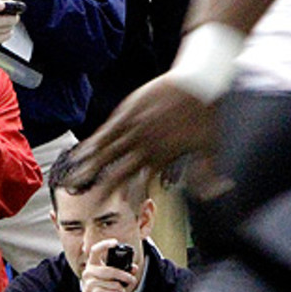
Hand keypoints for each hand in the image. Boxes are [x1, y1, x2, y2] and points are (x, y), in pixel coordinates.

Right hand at [69, 75, 217, 198]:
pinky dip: (92, 143)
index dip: (130, 197)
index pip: (142, 183)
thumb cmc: (207, 116)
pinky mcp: (127, 111)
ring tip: (75, 180)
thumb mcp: (211, 149)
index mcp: (162, 157)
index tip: (121, 207)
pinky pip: (106, 131)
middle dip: (104, 190)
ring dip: (90, 168)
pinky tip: (80, 151)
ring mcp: (134, 128)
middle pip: (119, 173)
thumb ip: (208, 175)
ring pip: (107, 153)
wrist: (199, 84)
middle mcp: (144, 146)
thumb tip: (216, 192)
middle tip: (92, 205)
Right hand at [73, 239, 137, 291]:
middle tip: (131, 279)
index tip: (115, 242)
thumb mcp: (112, 280)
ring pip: (114, 283)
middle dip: (125, 276)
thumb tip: (134, 268)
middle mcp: (88, 272)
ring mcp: (89, 283)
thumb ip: (122, 272)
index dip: (105, 244)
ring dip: (121, 290)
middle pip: (111, 270)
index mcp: (92, 265)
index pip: (95, 250)